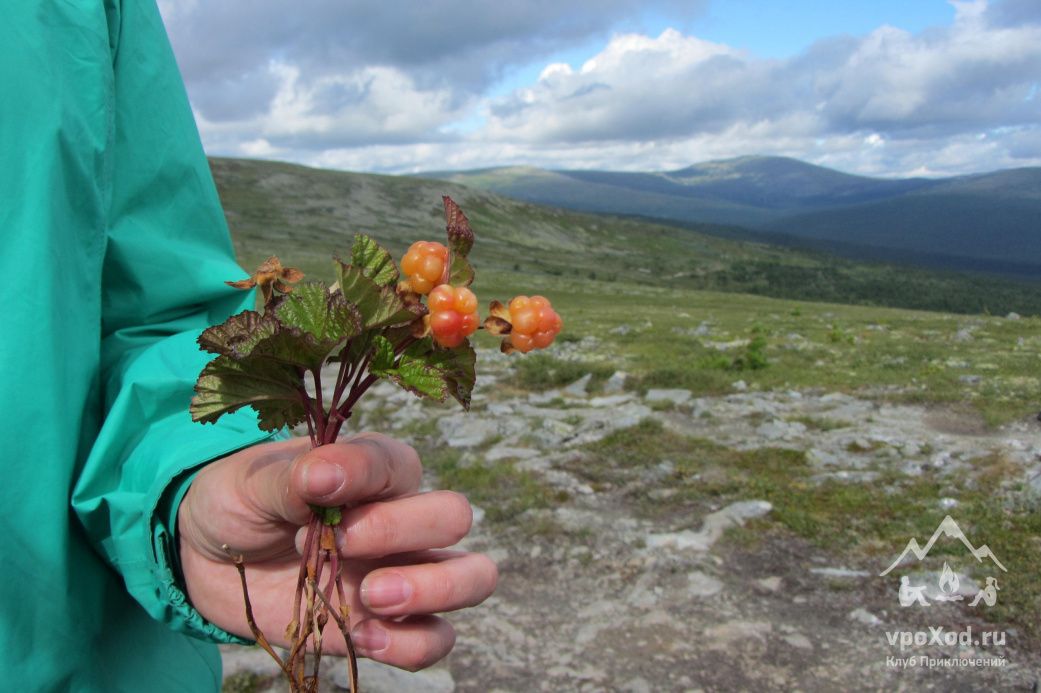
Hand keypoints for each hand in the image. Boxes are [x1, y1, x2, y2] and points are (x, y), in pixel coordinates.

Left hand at [178, 433, 497, 670]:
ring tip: (372, 595)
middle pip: (454, 516)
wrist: (212, 560)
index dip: (365, 475)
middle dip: (402, 532)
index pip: (400, 465)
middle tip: (344, 545)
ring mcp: (403, 572)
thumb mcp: (253, 481)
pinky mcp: (387, 624)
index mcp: (375, 470)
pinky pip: (435, 639)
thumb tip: (322, 474)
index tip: (317, 485)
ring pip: (473, 576)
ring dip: (435, 588)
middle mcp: (402, 518)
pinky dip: (410, 643)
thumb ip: (292, 478)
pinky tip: (362, 636)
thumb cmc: (241, 501)